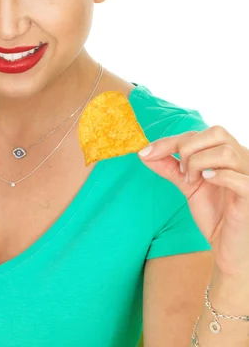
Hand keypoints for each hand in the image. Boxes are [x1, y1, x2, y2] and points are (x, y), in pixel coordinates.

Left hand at [138, 126, 248, 278]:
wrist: (229, 250)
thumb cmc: (215, 214)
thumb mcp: (188, 186)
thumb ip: (170, 167)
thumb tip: (143, 152)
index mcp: (228, 153)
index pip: (199, 133)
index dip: (170, 141)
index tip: (147, 153)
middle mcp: (243, 160)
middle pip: (216, 133)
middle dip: (188, 148)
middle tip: (181, 172)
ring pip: (226, 152)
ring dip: (200, 163)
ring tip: (193, 181)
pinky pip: (241, 179)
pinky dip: (221, 176)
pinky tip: (208, 181)